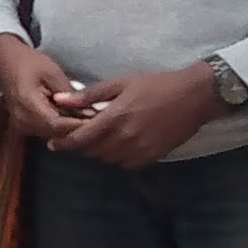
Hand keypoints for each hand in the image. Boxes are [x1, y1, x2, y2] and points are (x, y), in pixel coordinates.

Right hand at [0, 37, 87, 146]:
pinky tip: (74, 118)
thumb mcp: (53, 72)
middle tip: (99, 120)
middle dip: (78, 128)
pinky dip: (62, 127)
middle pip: (56, 133)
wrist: (5, 63)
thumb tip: (90, 112)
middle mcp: (21, 119)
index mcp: (26, 103)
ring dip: (71, 129)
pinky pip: (47, 132)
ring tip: (88, 118)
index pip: (56, 124)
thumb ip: (70, 93)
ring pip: (53, 135)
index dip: (78, 125)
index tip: (98, 120)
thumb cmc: (29, 62)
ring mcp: (21, 126)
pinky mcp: (23, 127)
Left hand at [46, 63, 223, 169]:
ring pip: (108, 159)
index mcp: (115, 118)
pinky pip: (126, 164)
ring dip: (99, 152)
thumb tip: (60, 99)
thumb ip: (89, 95)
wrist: (194, 97)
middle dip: (81, 146)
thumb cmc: (156, 84)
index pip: (81, 139)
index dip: (64, 143)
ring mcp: (140, 150)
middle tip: (77, 137)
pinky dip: (117, 157)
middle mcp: (125, 138)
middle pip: (92, 152)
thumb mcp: (121, 83)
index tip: (54, 142)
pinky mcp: (152, 157)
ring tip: (98, 139)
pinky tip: (119, 144)